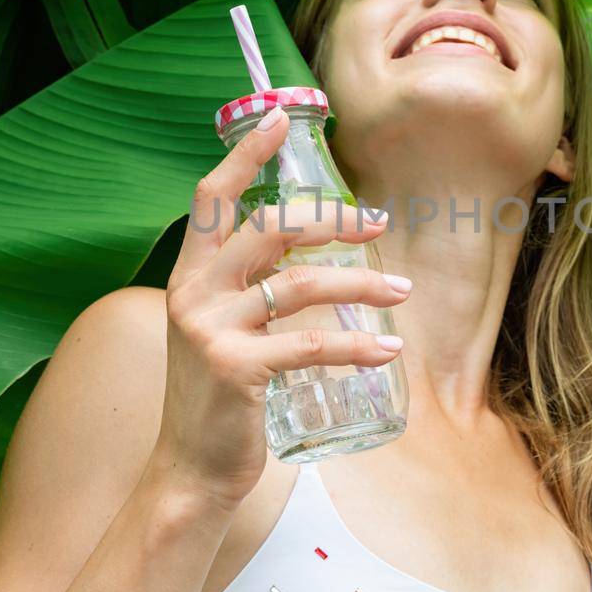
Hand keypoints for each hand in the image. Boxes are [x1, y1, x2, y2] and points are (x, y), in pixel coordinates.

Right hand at [152, 107, 407, 507]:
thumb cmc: (216, 403)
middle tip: (379, 222)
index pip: (211, 200)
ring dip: (361, 281)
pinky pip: (310, 344)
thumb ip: (246, 296)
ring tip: (402, 289)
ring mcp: (211, 331)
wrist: (189, 473)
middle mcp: (194, 294)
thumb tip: (307, 262)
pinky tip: (390, 348)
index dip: (246, 155)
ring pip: (301, 284)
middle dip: (332, 219)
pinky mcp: (236, 370)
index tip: (279, 118)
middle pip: (270, 229)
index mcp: (189, 278)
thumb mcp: (218, 335)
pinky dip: (358, 343)